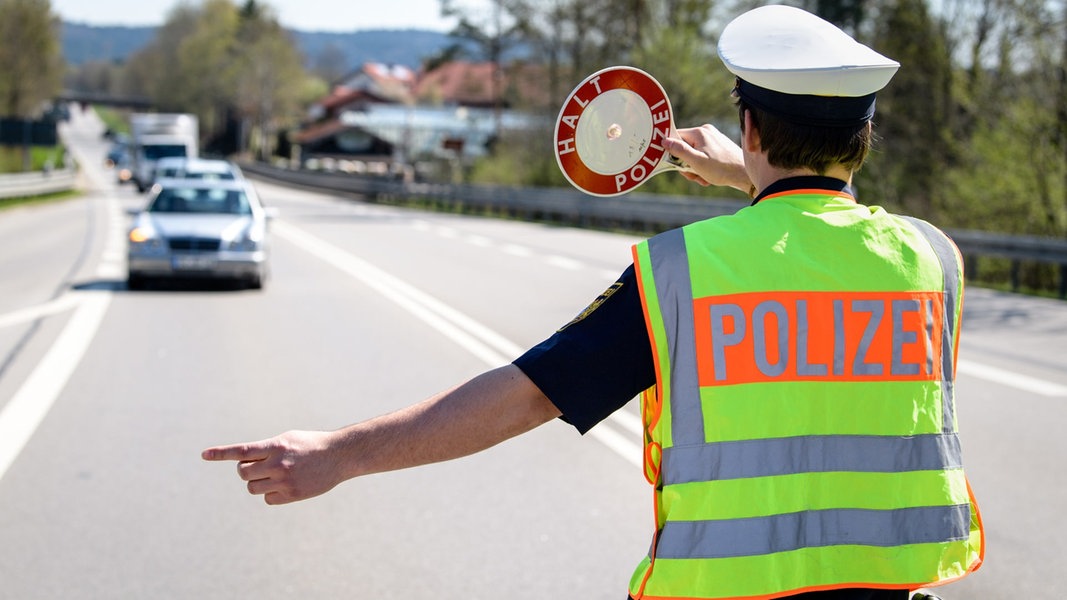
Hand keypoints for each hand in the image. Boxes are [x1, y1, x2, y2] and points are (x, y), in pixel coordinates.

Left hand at [202, 430, 343, 504]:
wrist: (339, 456)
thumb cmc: (311, 445)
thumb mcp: (288, 439)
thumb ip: (266, 449)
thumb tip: (244, 463)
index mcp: (275, 446)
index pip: (242, 451)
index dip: (221, 453)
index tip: (204, 454)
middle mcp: (278, 463)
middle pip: (243, 473)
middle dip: (247, 471)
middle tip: (259, 466)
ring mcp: (285, 480)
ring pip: (253, 488)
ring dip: (258, 482)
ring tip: (273, 475)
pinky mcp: (292, 494)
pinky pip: (267, 499)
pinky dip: (271, 494)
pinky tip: (285, 486)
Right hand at [665, 125, 750, 192]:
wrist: (744, 174)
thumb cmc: (721, 168)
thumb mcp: (696, 162)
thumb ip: (679, 150)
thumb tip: (664, 141)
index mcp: (699, 132)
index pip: (676, 137)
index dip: (671, 152)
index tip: (674, 164)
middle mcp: (705, 131)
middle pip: (685, 147)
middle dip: (686, 164)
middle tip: (693, 175)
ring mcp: (713, 138)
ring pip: (694, 154)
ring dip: (695, 168)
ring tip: (703, 178)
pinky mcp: (718, 146)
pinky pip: (703, 155)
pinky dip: (703, 167)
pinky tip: (709, 176)